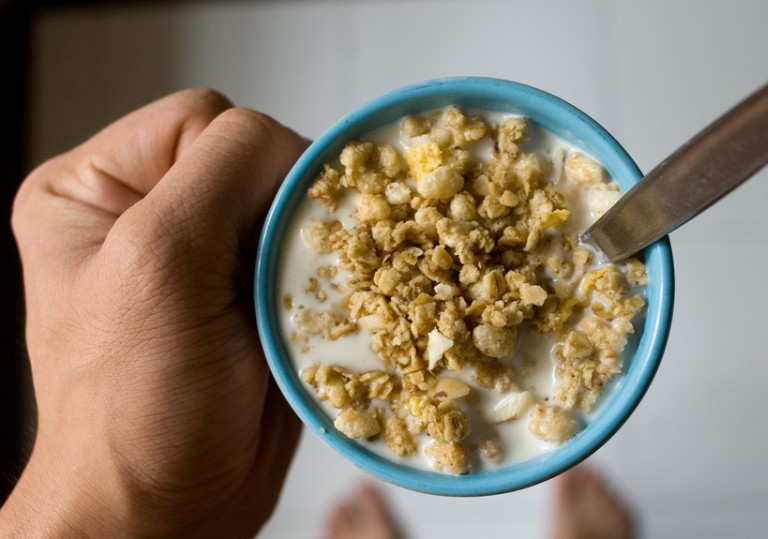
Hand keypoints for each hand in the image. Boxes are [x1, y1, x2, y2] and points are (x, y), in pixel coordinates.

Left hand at [3, 89, 305, 536]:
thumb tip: (299, 145)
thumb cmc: (133, 410)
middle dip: (282, 213)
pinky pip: (311, 259)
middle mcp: (151, 215)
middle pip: (255, 162)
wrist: (167, 510)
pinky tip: (306, 321)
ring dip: (309, 253)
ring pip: (293, 211)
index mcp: (97, 189)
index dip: (246, 163)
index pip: (202, 121)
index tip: (253, 234)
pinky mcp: (253, 298)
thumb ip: (221, 171)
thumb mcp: (157, 262)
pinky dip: (326, 284)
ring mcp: (207, 259)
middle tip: (272, 277)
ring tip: (288, 306)